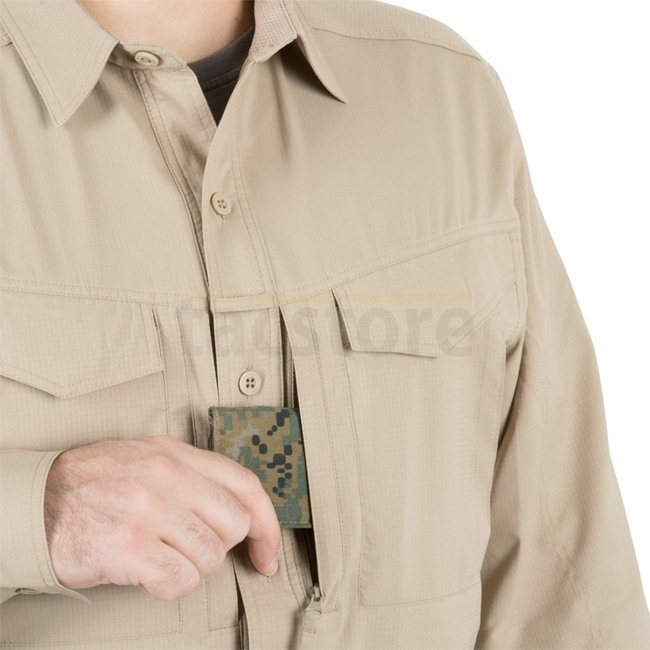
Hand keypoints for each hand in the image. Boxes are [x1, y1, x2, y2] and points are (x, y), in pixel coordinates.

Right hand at [44, 435, 280, 599]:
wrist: (38, 500)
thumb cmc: (97, 482)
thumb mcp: (149, 457)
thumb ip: (194, 474)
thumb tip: (241, 508)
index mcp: (178, 454)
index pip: (245, 485)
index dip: (267, 523)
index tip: (268, 550)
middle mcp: (167, 477)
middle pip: (234, 525)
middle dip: (219, 545)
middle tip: (191, 546)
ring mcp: (148, 510)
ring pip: (210, 557)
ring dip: (191, 566)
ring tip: (163, 555)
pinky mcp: (128, 546)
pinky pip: (179, 580)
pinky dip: (170, 586)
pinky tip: (149, 573)